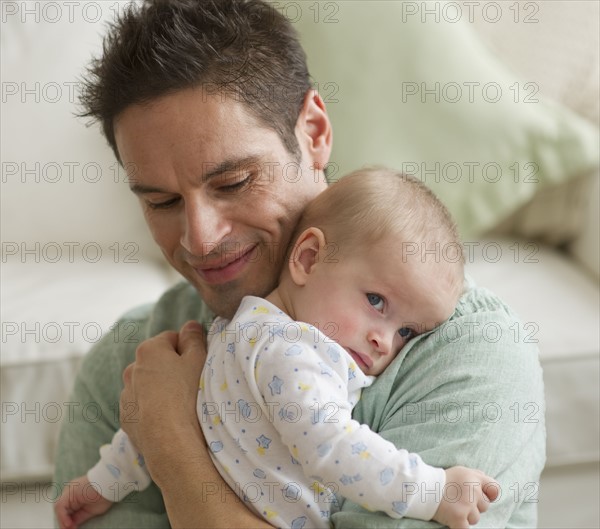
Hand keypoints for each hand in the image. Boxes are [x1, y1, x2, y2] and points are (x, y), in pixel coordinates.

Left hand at [54, 475, 112, 528]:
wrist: (111, 484)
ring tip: (70, 528)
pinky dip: (63, 517)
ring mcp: (69, 491)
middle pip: (63, 510)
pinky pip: (60, 507)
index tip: (73, 528)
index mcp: (76, 495)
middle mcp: (70, 492)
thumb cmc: (105, 495)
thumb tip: (71, 525)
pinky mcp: (68, 492)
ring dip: (63, 521)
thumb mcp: (91, 510)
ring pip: (60, 509)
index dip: (68, 521)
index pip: (67, 511)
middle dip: (65, 522)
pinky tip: (69, 524)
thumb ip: (79, 517)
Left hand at [120, 321, 207, 476]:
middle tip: (193, 383)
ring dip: (163, 388)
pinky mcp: (127, 418)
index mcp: (149, 349)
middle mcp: (132, 368)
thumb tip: (190, 326)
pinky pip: (143, 406)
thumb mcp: (199, 360)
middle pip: (159, 361)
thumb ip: (194, 338)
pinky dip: (154, 408)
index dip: (188, 349)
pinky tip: (170, 418)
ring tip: (182, 404)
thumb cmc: (188, 395)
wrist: (171, 442)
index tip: (199, 364)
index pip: (172, 338)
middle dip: (174, 368)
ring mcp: (126, 395)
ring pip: (150, 385)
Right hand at [433, 466, 498, 528]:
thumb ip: (477, 477)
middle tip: (458, 500)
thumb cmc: (441, 480)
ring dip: (466, 516)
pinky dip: (459, 526)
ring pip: (476, 518)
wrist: (422, 487)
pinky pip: (466, 528)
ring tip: (452, 507)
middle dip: (474, 506)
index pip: (494, 489)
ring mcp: (466, 505)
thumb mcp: (461, 471)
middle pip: (484, 506)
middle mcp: (473, 490)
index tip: (480, 497)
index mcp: (474, 478)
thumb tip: (492, 490)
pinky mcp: (459, 517)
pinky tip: (452, 519)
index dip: (489, 494)